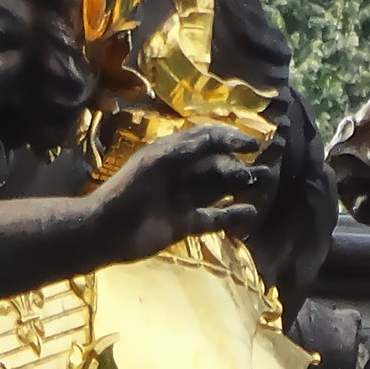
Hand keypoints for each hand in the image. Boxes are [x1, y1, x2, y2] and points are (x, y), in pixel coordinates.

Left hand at [87, 122, 272, 262]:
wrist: (105, 231)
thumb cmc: (128, 191)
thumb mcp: (157, 162)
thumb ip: (189, 148)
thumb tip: (222, 137)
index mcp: (170, 154)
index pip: (205, 139)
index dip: (229, 138)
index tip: (253, 143)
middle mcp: (179, 174)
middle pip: (215, 165)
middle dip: (239, 164)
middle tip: (264, 168)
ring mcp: (182, 200)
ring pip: (217, 190)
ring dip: (239, 186)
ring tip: (263, 184)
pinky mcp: (183, 225)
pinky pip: (212, 218)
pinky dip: (231, 215)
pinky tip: (250, 212)